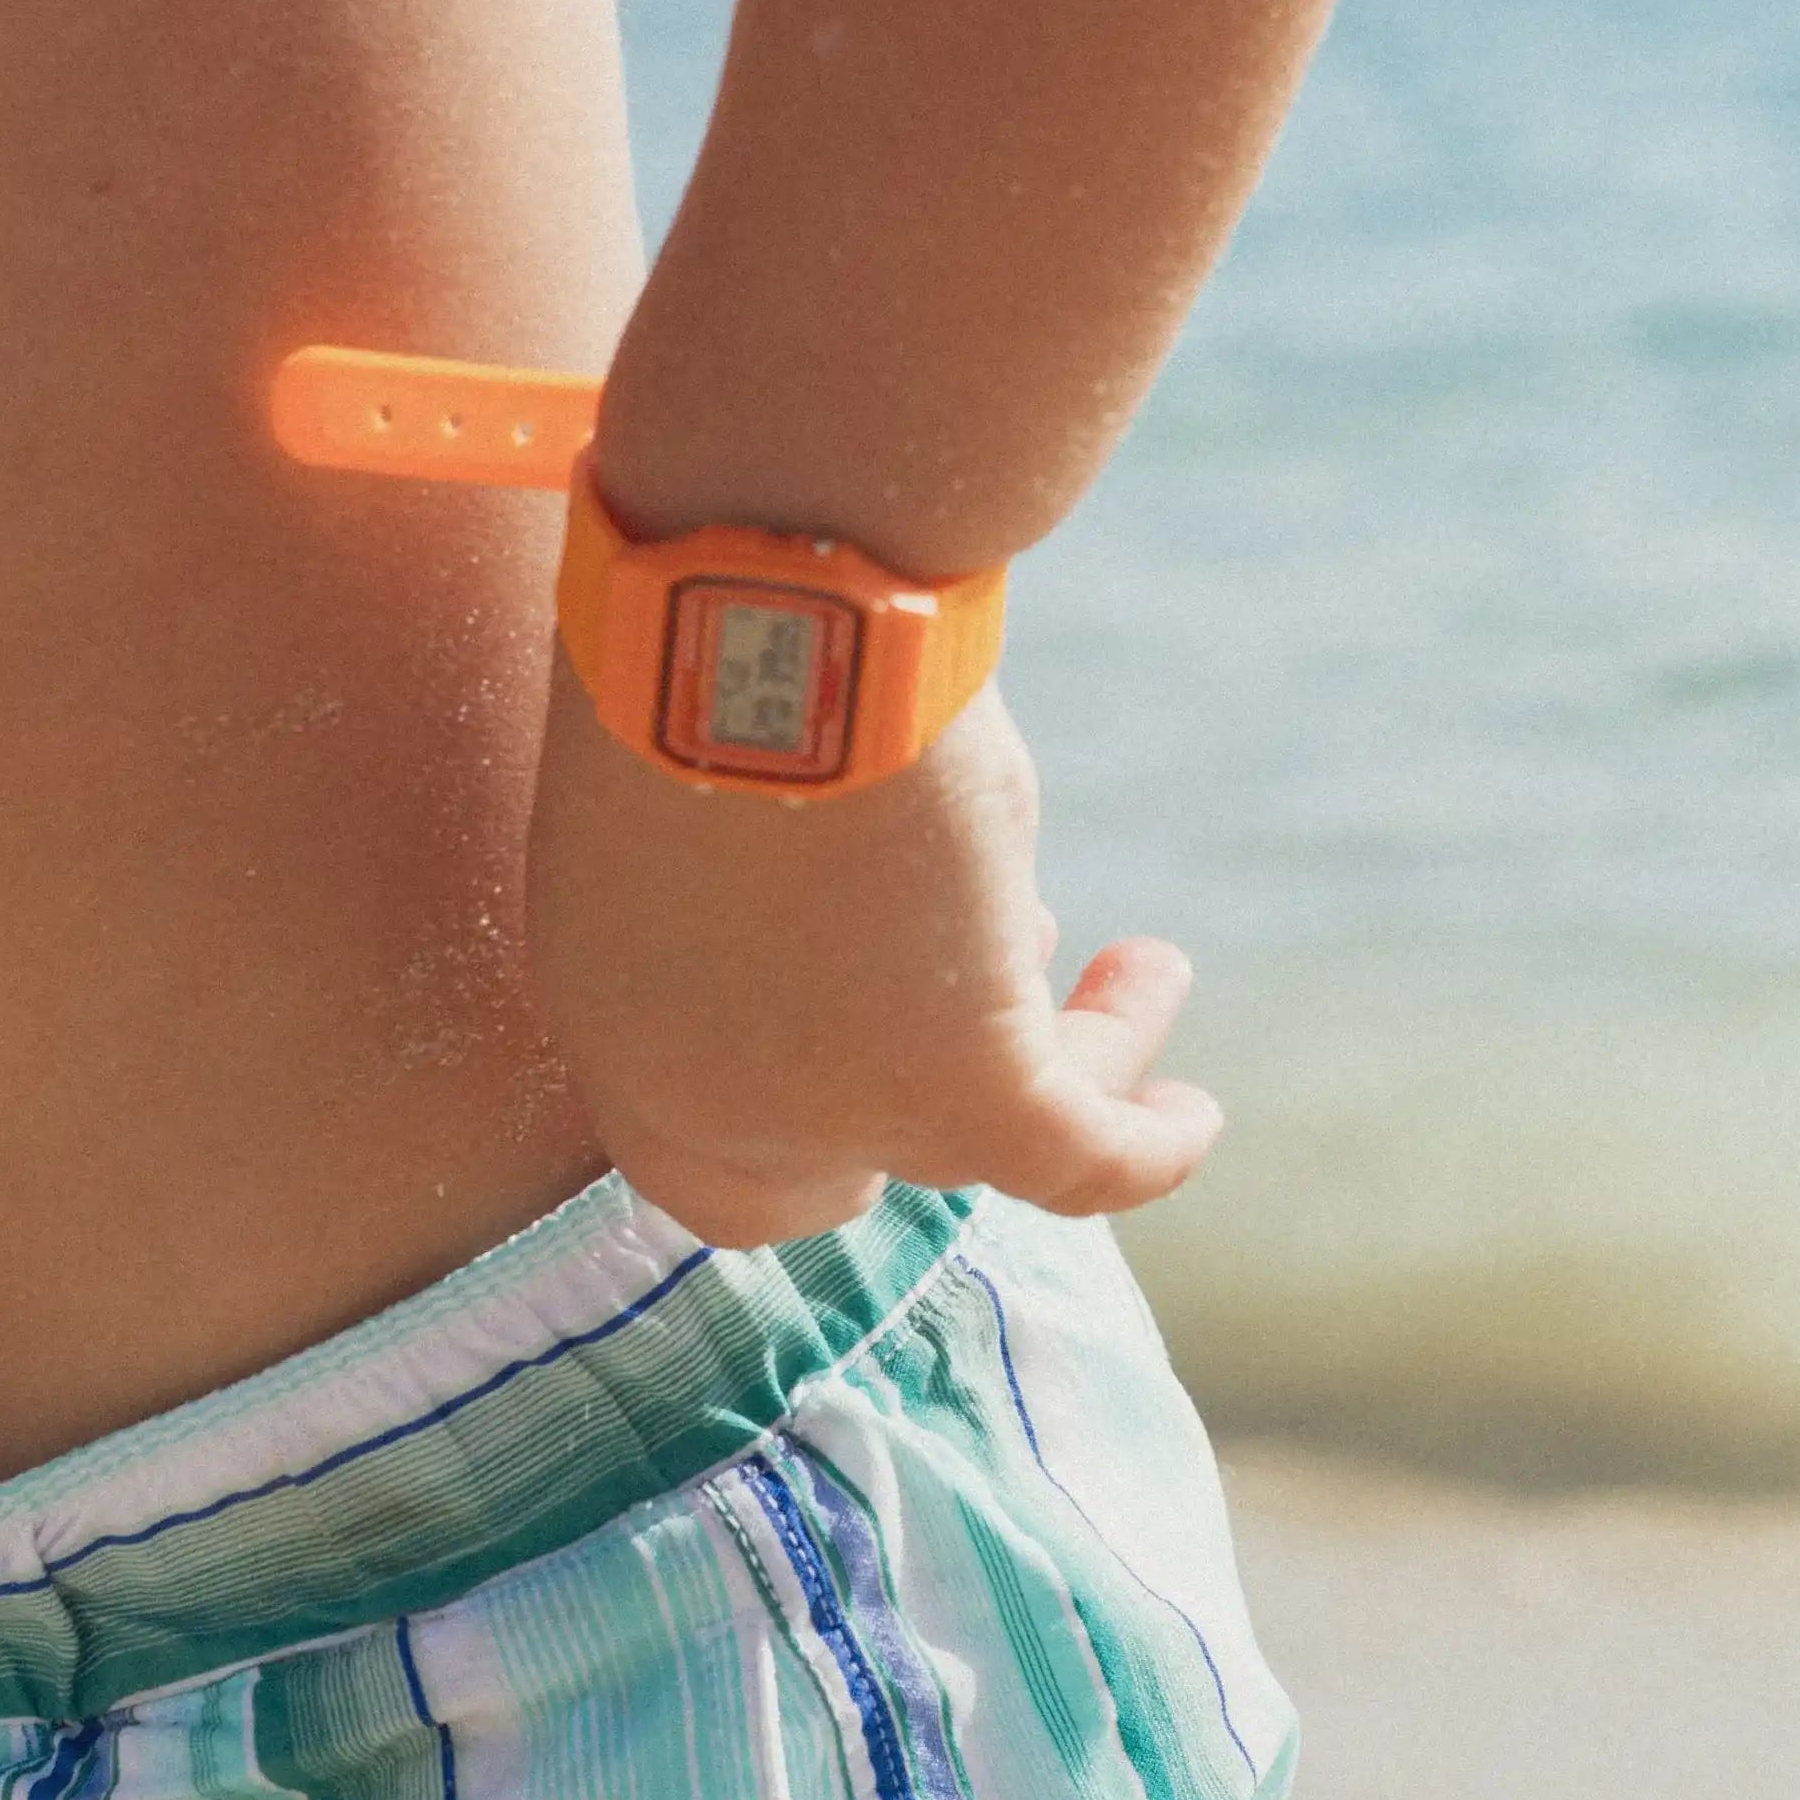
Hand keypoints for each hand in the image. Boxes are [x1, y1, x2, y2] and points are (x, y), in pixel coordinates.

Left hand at [524, 673, 1220, 1249]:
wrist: (746, 607)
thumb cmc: (701, 618)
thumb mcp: (692, 757)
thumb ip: (745, 847)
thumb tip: (857, 845)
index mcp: (608, 1005)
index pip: (683, 1149)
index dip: (781, 1117)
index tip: (861, 1020)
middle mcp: (700, 1089)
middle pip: (808, 1192)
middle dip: (891, 1131)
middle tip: (990, 1027)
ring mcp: (823, 1104)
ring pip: (967, 1147)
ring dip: (1066, 1060)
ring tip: (1138, 966)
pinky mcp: (951, 1084)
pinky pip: (1075, 1158)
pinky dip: (1145, 1145)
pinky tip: (1191, 1111)